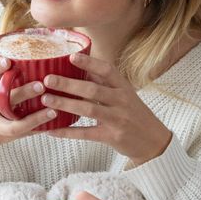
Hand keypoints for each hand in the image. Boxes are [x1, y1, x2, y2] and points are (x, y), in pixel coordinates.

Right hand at [0, 57, 56, 151]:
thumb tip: (22, 62)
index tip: (7, 61)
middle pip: (0, 103)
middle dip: (22, 94)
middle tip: (41, 85)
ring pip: (12, 126)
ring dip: (34, 119)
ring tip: (52, 111)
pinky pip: (19, 135)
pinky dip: (35, 130)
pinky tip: (51, 125)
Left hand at [40, 55, 171, 164]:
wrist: (153, 142)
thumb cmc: (135, 115)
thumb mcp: (125, 95)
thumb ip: (105, 83)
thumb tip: (82, 67)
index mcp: (124, 88)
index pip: (107, 70)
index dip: (90, 62)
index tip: (71, 56)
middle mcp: (122, 101)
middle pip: (93, 89)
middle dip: (69, 84)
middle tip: (48, 79)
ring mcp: (117, 119)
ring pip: (88, 109)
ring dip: (65, 103)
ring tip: (46, 100)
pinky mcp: (112, 137)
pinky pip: (86, 134)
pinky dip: (67, 132)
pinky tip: (52, 130)